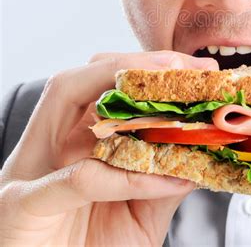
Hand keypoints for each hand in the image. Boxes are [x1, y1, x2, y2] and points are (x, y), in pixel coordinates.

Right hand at [0, 51, 218, 245]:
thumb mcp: (140, 214)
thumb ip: (164, 181)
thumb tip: (202, 151)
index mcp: (77, 141)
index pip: (109, 83)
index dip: (152, 68)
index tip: (199, 68)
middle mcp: (52, 143)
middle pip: (88, 76)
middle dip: (137, 63)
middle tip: (183, 67)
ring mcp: (31, 169)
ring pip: (65, 96)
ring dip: (117, 82)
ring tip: (165, 88)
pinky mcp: (20, 206)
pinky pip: (73, 177)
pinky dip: (119, 175)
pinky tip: (160, 178)